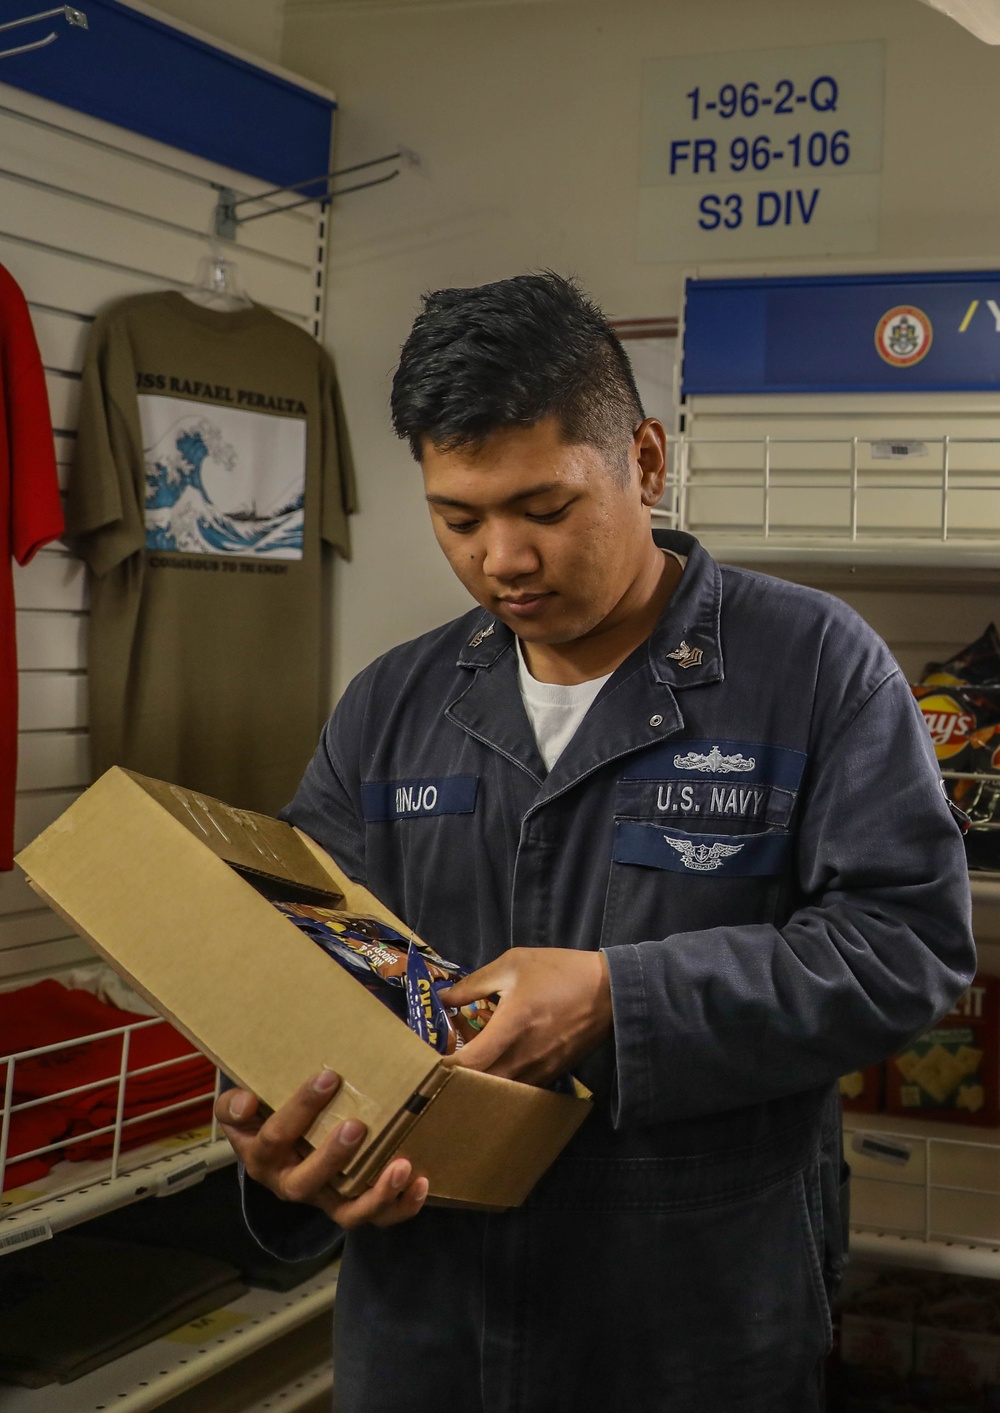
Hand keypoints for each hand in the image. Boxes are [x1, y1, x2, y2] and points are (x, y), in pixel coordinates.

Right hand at [215, 1069, 428, 1228]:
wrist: (275, 1144)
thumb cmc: (262, 1117)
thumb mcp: (240, 1109)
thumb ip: (234, 1104)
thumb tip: (245, 1101)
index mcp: (261, 1157)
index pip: (276, 1136)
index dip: (300, 1108)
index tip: (328, 1076)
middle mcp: (289, 1184)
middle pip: (307, 1182)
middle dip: (333, 1157)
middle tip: (357, 1126)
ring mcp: (322, 1198)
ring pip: (346, 1212)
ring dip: (376, 1194)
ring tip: (402, 1167)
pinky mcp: (348, 1205)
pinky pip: (375, 1216)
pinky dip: (400, 1206)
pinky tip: (420, 1182)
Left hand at [438, 947, 611, 1085]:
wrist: (611, 991)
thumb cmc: (560, 972)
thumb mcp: (514, 963)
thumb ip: (475, 983)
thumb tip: (443, 997)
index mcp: (512, 1026)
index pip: (468, 1062)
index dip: (442, 1068)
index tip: (424, 1062)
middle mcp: (524, 1056)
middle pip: (479, 1086)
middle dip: (454, 1082)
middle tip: (434, 1071)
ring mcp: (540, 1070)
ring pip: (498, 1092)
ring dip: (476, 1087)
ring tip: (458, 1073)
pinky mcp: (551, 1075)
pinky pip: (517, 1089)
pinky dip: (499, 1085)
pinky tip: (490, 1071)